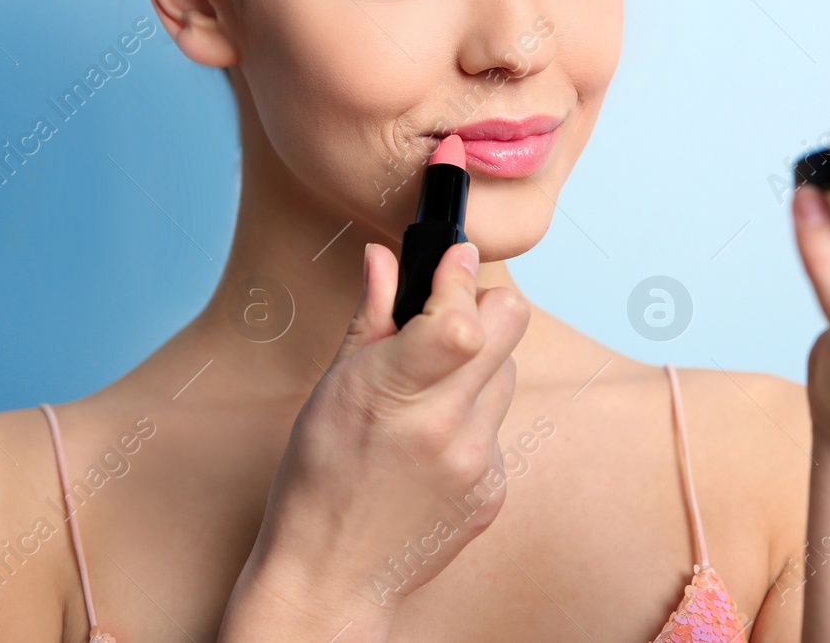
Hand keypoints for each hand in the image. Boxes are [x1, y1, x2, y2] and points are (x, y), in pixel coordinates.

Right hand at [221, 240, 529, 640]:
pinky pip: (499, 424)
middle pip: (510, 327)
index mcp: (394, 398)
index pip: (461, 318)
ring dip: (477, 363)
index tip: (453, 255)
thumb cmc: (318, 476)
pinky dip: (473, 415)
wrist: (332, 574)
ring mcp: (478, 464)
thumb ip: (370, 317)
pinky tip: (432, 438)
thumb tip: (385, 257)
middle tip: (449, 312)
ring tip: (429, 387)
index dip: (459, 275)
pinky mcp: (495, 489)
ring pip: (507, 372)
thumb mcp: (331, 388)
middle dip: (483, 304)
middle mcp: (447, 430)